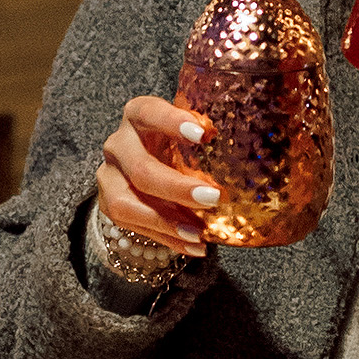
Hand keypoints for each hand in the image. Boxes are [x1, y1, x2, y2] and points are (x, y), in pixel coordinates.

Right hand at [97, 96, 224, 257]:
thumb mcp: (192, 132)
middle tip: (213, 198)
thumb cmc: (178, 142)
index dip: (172, 121)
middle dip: (177, 188)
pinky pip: (133, 227)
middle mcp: (119, 144)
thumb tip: (249, 149)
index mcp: (138, 114)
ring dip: (165, 222)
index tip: (205, 134)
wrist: (151, 161)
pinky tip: (195, 246)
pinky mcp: (109, 204)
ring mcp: (109, 175)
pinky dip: (167, 239)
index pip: (149, 112)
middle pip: (140, 168)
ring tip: (199, 234)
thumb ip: (208, 135)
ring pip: (125, 203)